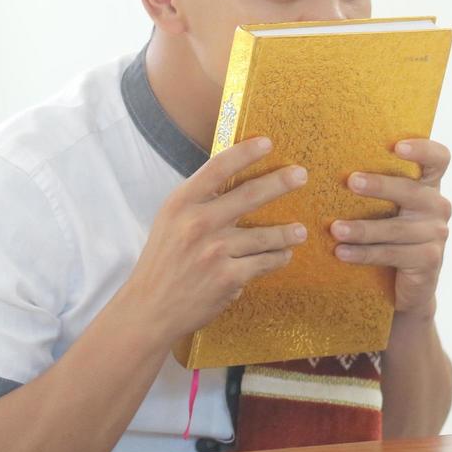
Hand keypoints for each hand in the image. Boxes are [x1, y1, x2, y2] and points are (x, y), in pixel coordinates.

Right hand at [120, 136, 307, 341]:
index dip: (245, 153)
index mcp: (182, 203)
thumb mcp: (171, 222)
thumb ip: (198, 201)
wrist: (149, 309)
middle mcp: (198, 223)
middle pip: (249, 195)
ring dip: (286, 233)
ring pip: (264, 235)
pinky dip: (277, 258)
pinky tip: (283, 256)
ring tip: (298, 231)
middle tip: (302, 174)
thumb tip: (234, 178)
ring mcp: (215, 251)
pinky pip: (264, 262)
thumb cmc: (163, 262)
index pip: (217, 168)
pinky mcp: (228, 277)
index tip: (267, 142)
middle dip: (280, 182)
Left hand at [329, 138, 451, 320]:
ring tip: (335, 228)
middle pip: (412, 191)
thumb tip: (331, 162)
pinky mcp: (429, 260)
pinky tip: (341, 252)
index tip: (397, 146)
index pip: (438, 158)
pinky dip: (364, 253)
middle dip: (380, 186)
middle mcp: (438, 206)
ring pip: (396, 228)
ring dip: (363, 228)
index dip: (423, 149)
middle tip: (351, 181)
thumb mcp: (387, 207)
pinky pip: (392, 254)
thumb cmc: (388, 235)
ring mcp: (437, 234)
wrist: (406, 284)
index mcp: (429, 185)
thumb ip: (375, 186)